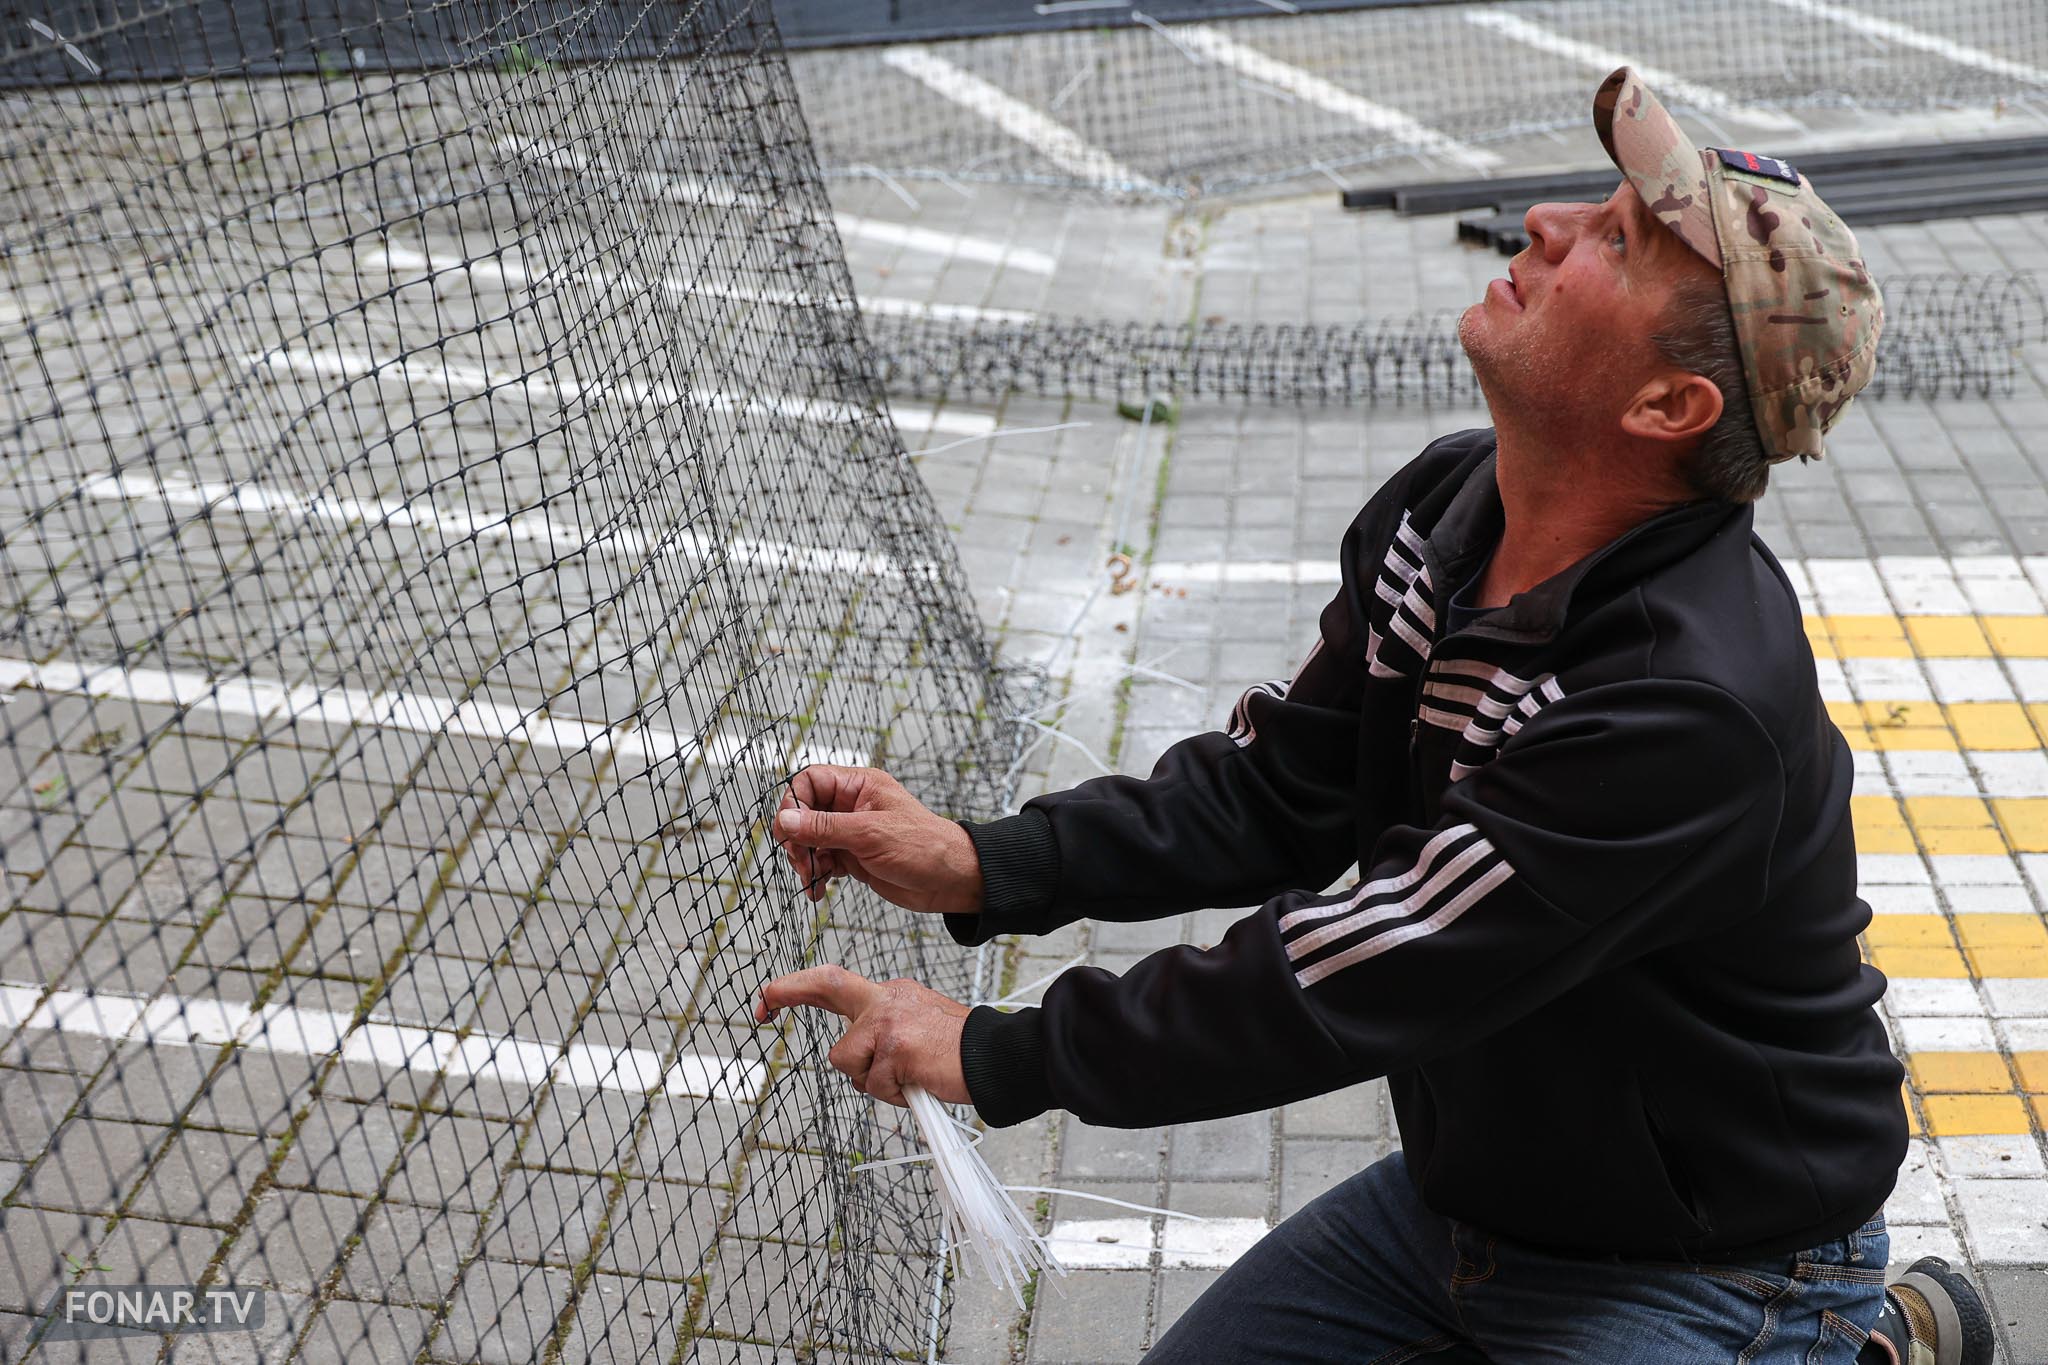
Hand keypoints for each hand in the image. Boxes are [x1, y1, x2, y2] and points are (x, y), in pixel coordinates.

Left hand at [756, 965, 969, 1106]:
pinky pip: (872, 1085)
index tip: (766, 998)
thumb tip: (856, 1062)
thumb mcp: (916, 1028)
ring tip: (907, 1080)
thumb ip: (882, 1033)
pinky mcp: (895, 1047)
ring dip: (870, 1081)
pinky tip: (917, 1085)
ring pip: (847, 1061)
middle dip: (786, 990)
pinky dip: (892, 1095)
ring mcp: (889, 1020)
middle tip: (760, 1005)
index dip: (796, 988)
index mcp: (890, 993)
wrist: (996, 1057)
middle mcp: (886, 997)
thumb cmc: (957, 1053)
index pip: (836, 982)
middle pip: (827, 986)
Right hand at [773, 765, 983, 913]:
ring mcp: (852, 832)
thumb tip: (786, 820)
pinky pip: (822, 860)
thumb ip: (825, 827)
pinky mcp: (853, 856)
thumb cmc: (924, 847)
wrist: (951, 881)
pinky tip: (819, 890)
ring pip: (810, 840)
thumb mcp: (870, 834)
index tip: (790, 830)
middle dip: (797, 838)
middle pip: (805, 813)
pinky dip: (816, 875)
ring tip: (812, 879)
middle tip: (801, 860)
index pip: (811, 781)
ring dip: (805, 860)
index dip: (795, 802)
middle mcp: (852, 806)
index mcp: (860, 786)